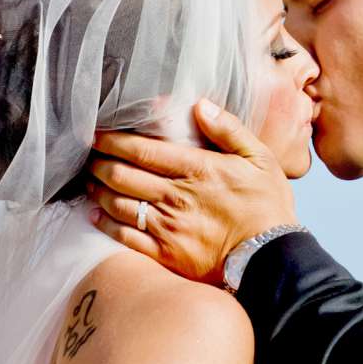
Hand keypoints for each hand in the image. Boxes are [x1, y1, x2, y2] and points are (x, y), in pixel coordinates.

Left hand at [87, 99, 296, 281]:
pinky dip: (105, 224)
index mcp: (198, 170)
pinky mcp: (166, 254)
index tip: (98, 133)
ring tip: (90, 180)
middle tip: (89, 155)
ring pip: (118, 205)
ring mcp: (169, 227)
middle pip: (123, 175)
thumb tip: (200, 106)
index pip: (143, 150)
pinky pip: (126, 238)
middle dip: (99, 162)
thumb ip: (229, 129)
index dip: (114, 140)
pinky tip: (96, 215)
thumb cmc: (268, 205)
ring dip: (98, 190)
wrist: (273, 257)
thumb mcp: (260, 158)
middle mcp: (177, 197)